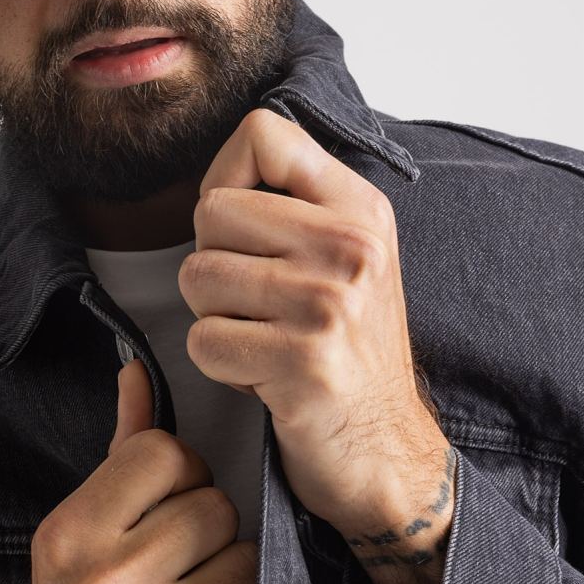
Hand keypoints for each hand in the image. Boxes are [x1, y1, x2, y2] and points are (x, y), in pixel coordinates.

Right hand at [0, 357, 256, 583]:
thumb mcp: (78, 526)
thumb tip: (139, 371)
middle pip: (213, 506)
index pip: (163, 453)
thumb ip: (121, 449)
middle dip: (208, 522)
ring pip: (245, 558)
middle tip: (182, 550)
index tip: (168, 496)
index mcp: (73, 534)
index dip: (179, 470)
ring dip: (231, 569)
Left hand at [177, 107, 454, 554]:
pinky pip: (202, 340)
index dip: (225, 176)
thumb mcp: (347, 256)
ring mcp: (328, 303)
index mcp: (360, 208)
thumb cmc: (349, 350)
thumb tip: (224, 163)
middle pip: (211, 211)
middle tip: (258, 304)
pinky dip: (220, 366)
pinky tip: (265, 377)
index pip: (263, 133)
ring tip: (263, 339)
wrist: (387, 450)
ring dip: (214, 318)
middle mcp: (351, 247)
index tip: (243, 227)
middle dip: (214, 263)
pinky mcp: (302, 362)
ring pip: (197, 277)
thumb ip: (297, 202)